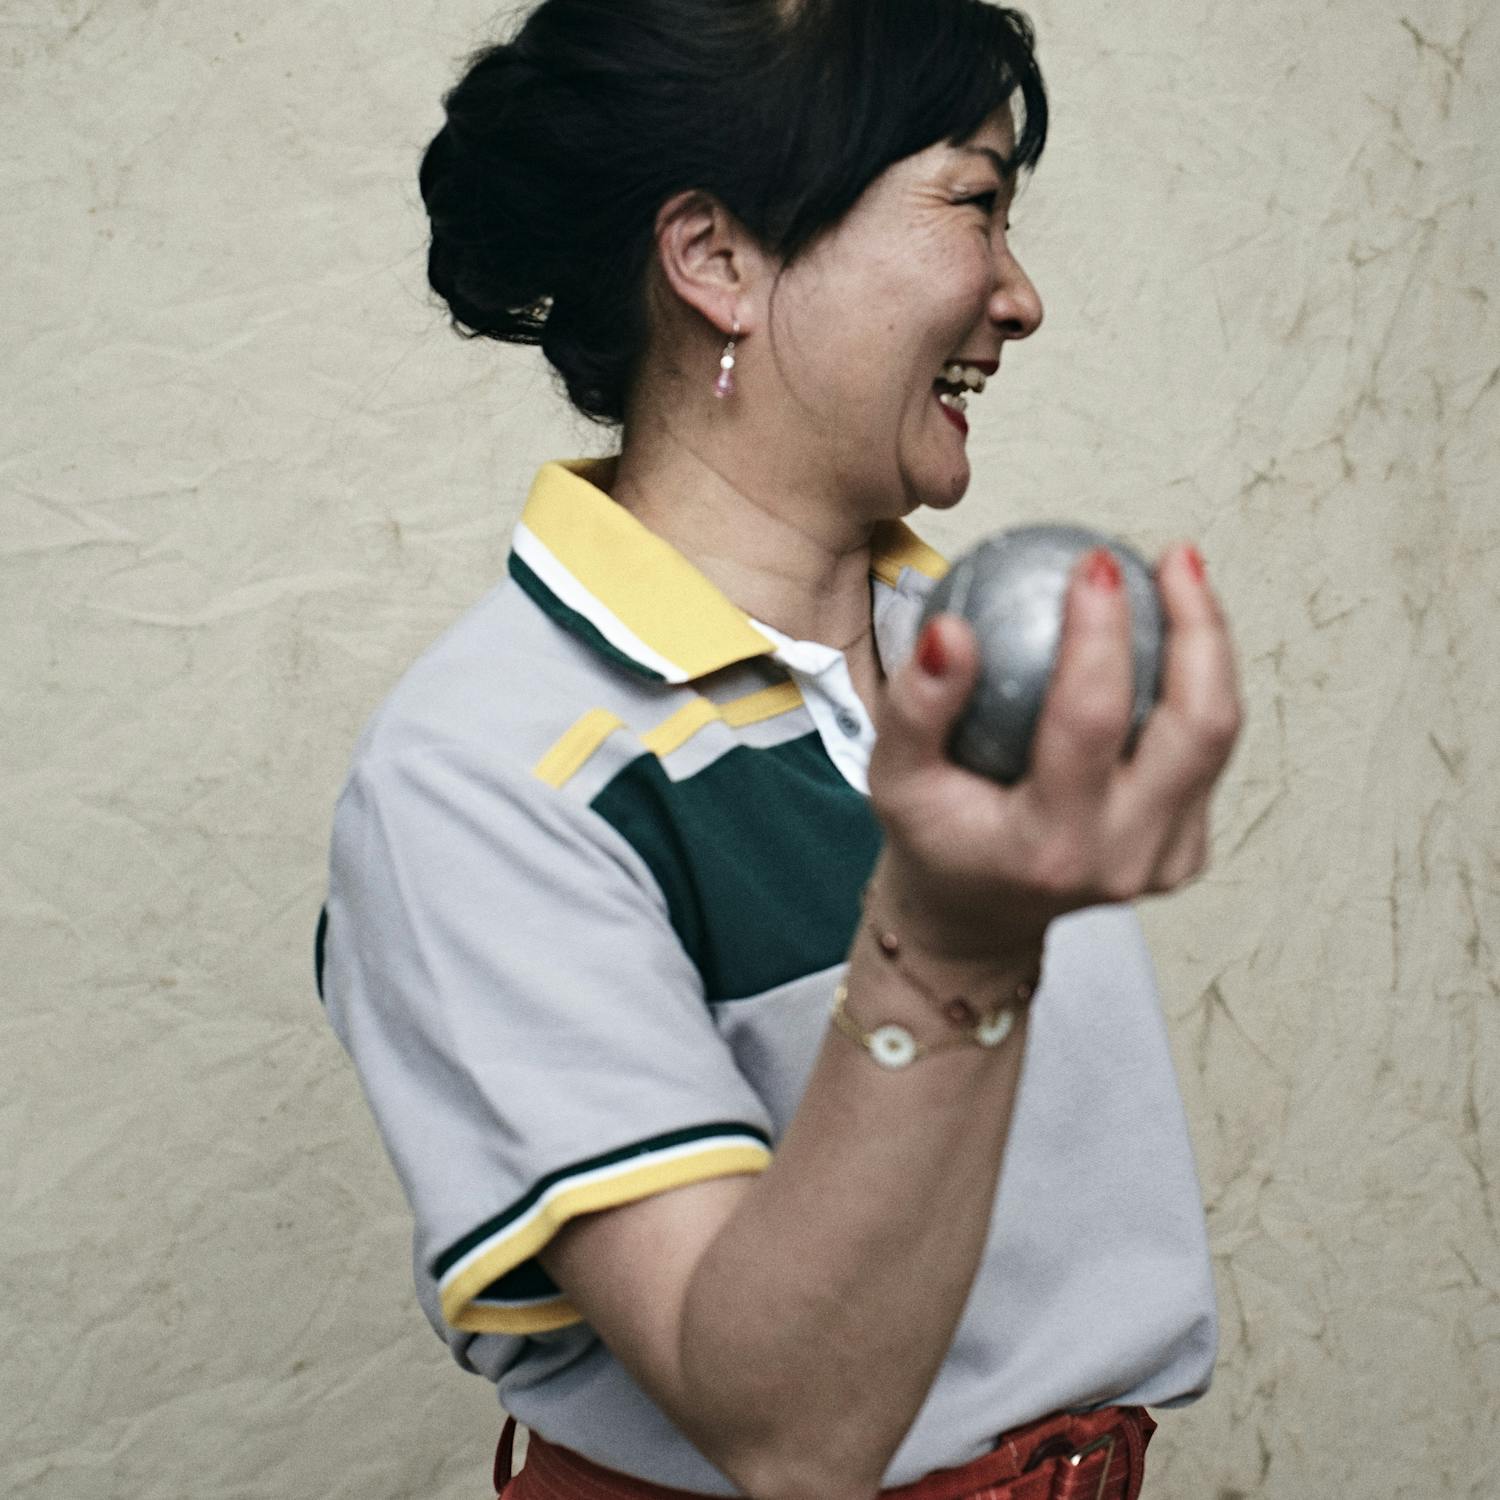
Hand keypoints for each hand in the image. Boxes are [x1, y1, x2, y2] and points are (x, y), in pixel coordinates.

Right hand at [867, 544, 1241, 960]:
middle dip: (1197, 627)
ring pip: (1220, 735)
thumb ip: (916, 707)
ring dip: (1209, 644)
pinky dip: (1197, 682)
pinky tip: (1171, 627)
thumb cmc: (936, 838)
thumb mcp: (896, 778)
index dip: (1102, 635)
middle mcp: (1123, 858)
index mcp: (1052, 845)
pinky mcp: (1184, 852)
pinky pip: (1207, 752)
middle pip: (1200, 727)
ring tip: (1181, 574)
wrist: (975, 917)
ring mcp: (1164, 861)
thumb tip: (952, 630)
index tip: (1095, 564)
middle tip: (1171, 557)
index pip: (1093, 721)